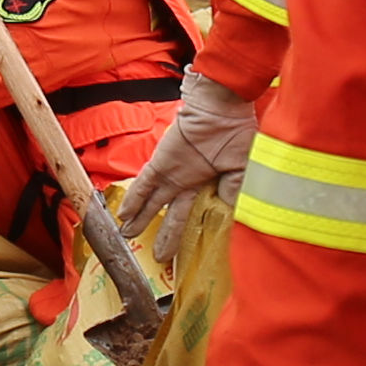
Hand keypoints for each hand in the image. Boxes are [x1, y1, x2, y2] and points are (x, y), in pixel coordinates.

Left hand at [112, 80, 256, 242]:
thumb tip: (227, 219)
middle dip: (164, 236)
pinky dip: (133, 200)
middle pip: (173, 215)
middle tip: (157, 258)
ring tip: (128, 236)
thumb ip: (233, 194)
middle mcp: (189, 182)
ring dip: (141, 220)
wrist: (223, 107)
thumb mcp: (243, 170)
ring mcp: (173, 174)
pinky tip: (123, 215)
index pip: (197, 213)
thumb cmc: (238, 134)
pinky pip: (143, 185)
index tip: (190, 251)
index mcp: (210, 183)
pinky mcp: (161, 164)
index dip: (193, 231)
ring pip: (153, 203)